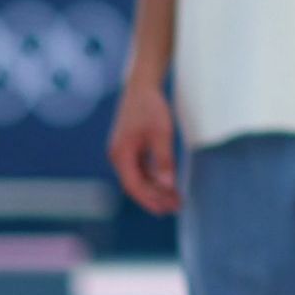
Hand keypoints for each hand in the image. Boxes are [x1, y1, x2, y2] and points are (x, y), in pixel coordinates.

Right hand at [110, 76, 181, 214]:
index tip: (167, 209)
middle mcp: (118, 156)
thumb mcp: (161, 133)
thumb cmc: (150, 107)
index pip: (134, 186)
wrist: (142, 86)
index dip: (150, 200)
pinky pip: (141, 169)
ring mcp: (123, 153)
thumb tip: (168, 185)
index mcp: (121, 154)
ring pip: (139, 178)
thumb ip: (163, 160)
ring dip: (156, 189)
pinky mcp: (129, 148)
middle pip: (135, 185)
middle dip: (155, 198)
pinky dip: (154, 178)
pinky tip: (168, 184)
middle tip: (176, 207)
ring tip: (175, 199)